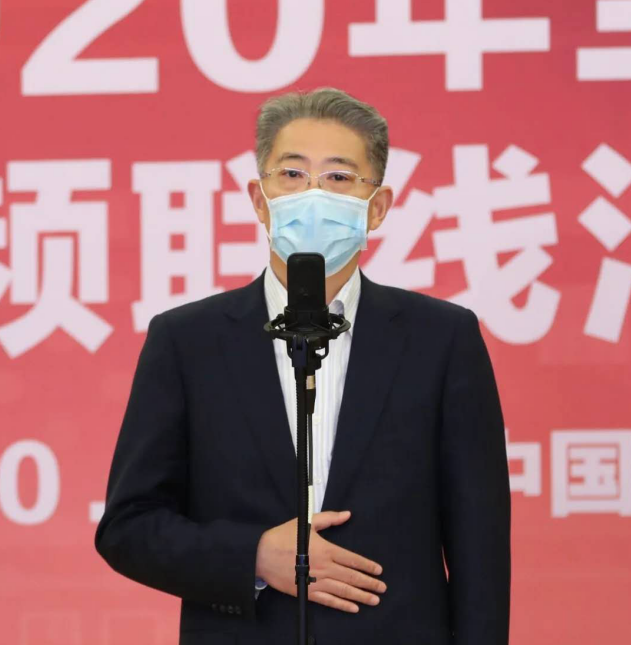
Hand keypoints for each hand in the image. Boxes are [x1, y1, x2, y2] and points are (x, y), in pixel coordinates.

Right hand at [255, 510, 385, 612]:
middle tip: (382, 588)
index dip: (367, 566)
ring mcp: (316, 581)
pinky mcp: (307, 592)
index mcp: (326, 549)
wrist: (262, 554)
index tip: (378, 571)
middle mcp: (324, 567)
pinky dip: (341, 605)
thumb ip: (329, 518)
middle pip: (351, 577)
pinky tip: (353, 608)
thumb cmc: (284, 536)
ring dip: (360, 596)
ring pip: (343, 591)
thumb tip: (347, 514)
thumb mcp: (307, 521)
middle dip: (369, 583)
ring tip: (374, 600)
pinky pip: (328, 600)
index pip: (352, 559)